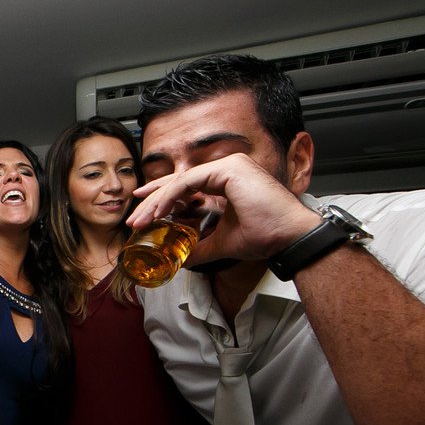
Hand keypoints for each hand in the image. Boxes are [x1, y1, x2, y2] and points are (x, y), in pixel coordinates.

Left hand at [127, 152, 320, 266]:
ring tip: (140, 220)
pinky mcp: (228, 169)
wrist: (290, 237)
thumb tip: (182, 258)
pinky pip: (188, 182)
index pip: (185, 186)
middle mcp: (226, 169)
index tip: (144, 212)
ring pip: (179, 181)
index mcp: (226, 181)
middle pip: (178, 183)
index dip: (162, 198)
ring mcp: (227, 165)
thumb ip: (201, 246)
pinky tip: (158, 213)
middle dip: (152, 202)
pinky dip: (169, 197)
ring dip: (156, 202)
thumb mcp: (223, 242)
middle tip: (135, 219)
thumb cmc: (268, 235)